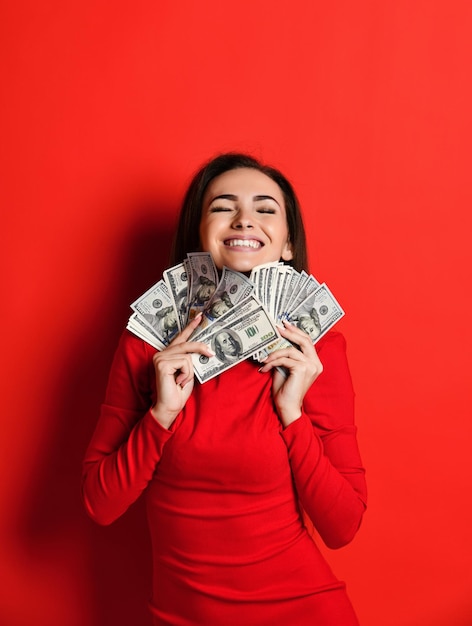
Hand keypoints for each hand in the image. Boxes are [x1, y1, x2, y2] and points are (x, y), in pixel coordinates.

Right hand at [151, 313, 213, 428]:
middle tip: (211, 353)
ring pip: (187, 357)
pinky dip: (186, 374)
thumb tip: (203, 348)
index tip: (199, 317)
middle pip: (186, 345)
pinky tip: (177, 382)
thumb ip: (191, 359)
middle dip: (200, 349)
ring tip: (181, 381)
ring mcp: (160, 357)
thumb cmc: (179, 391)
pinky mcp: (161, 363)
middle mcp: (161, 353)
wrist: (170, 406)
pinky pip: (184, 363)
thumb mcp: (189, 371)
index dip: (190, 327)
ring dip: (190, 372)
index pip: (181, 338)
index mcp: (168, 354)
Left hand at [258, 320, 322, 427]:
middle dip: (290, 332)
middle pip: (305, 340)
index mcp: (314, 363)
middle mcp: (316, 364)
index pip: (307, 342)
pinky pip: (284, 359)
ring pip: (290, 350)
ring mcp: (311, 366)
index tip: (285, 324)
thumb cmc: (286, 391)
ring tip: (264, 360)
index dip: (296, 332)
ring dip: (274, 354)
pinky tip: (265, 367)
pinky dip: (272, 362)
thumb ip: (285, 356)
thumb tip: (276, 342)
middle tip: (277, 327)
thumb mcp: (285, 368)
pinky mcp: (302, 369)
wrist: (287, 407)